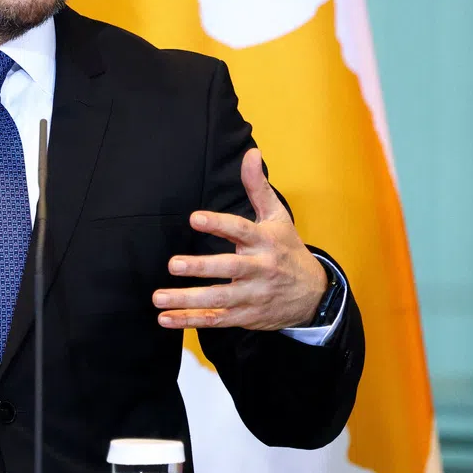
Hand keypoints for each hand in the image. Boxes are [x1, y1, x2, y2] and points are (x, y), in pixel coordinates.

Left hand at [153, 148, 326, 330]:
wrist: (314, 296)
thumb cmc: (288, 250)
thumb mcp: (277, 217)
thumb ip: (258, 187)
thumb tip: (251, 152)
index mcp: (265, 242)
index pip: (240, 230)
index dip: (218, 224)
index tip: (195, 218)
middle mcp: (260, 269)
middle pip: (229, 268)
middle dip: (200, 267)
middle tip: (173, 264)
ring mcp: (252, 295)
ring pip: (219, 298)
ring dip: (187, 299)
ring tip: (158, 297)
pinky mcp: (246, 316)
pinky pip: (216, 319)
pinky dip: (190, 320)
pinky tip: (165, 318)